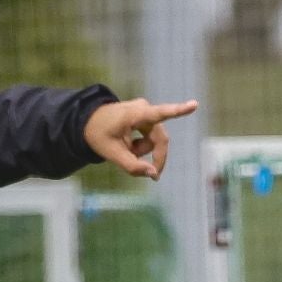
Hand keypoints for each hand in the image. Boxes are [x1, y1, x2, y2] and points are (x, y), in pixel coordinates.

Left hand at [83, 98, 198, 179]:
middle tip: (155, 177)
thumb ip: (131, 166)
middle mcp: (143, 109)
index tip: (194, 104)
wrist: (87, 122)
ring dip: (143, 150)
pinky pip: (151, 136)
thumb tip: (153, 174)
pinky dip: (142, 145)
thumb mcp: (110, 153)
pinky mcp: (147, 115)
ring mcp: (146, 111)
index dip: (178, 110)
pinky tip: (128, 145)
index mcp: (133, 114)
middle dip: (156, 157)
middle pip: (160, 139)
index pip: (159, 113)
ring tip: (125, 149)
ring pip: (155, 139)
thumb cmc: (98, 135)